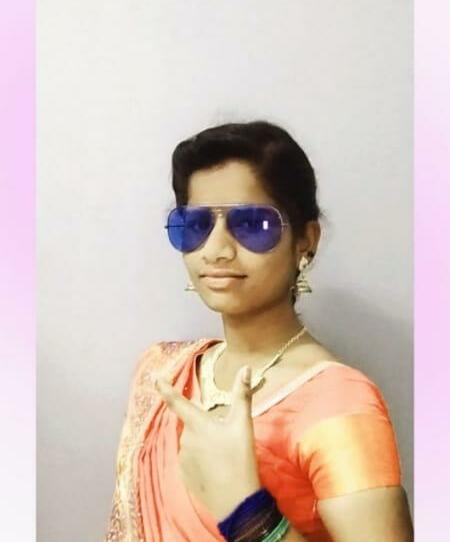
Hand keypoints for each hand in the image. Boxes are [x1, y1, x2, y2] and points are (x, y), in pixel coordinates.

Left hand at [154, 365, 261, 519]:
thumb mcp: (243, 424)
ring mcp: (182, 459)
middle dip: (205, 427)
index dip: (165, 388)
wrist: (236, 502)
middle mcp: (185, 439)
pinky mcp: (184, 476)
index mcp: (197, 424)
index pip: (177, 402)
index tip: (154, 378)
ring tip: (224, 456)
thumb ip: (242, 395)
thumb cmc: (240, 458)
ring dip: (204, 444)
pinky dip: (201, 461)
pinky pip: (191, 461)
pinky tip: (216, 469)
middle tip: (226, 438)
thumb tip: (246, 368)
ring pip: (192, 443)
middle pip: (192, 425)